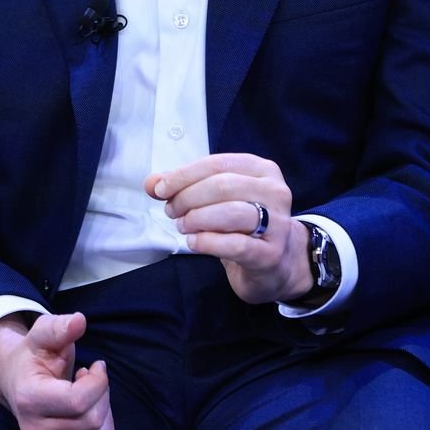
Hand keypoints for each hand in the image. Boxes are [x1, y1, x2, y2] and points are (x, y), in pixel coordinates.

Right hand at [0, 312, 112, 429]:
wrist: (15, 381)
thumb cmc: (33, 356)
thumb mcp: (42, 335)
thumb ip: (59, 327)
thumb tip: (79, 320)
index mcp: (29, 399)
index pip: (78, 402)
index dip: (98, 382)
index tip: (96, 366)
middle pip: (92, 421)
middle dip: (103, 394)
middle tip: (92, 379)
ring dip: (105, 414)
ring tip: (90, 396)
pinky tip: (90, 412)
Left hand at [145, 153, 308, 304]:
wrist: (277, 265)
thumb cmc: (243, 226)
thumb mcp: (218, 201)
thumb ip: (186, 188)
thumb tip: (151, 183)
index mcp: (262, 170)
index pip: (218, 163)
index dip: (185, 175)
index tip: (161, 189)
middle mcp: (275, 192)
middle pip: (223, 185)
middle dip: (188, 197)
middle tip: (171, 211)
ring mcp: (277, 224)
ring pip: (230, 212)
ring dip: (197, 218)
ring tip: (182, 226)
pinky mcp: (270, 253)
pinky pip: (235, 244)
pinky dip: (208, 241)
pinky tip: (194, 242)